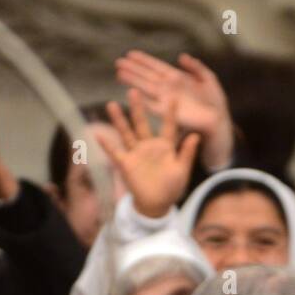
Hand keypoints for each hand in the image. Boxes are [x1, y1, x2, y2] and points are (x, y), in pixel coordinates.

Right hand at [95, 90, 200, 218]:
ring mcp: (136, 154)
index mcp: (165, 146)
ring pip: (126, 133)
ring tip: (111, 104)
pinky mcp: (126, 164)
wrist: (157, 204)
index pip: (168, 126)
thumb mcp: (182, 170)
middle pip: (142, 123)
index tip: (172, 96)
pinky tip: (97, 134)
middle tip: (133, 90)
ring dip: (119, 120)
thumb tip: (196, 135)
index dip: (170, 112)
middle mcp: (149, 146)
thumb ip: (187, 152)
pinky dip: (106, 144)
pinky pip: (115, 152)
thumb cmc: (172, 187)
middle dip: (138, 108)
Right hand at [115, 51, 232, 170]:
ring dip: (133, 81)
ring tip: (119, 73)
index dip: (144, 60)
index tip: (130, 53)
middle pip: (147, 75)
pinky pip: (151, 105)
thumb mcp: (208, 78)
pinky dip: (142, 99)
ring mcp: (166, 99)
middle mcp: (168, 87)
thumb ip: (196, 67)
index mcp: (177, 78)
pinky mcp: (167, 112)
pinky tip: (132, 93)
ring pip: (146, 87)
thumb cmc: (214, 100)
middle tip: (118, 62)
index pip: (157, 66)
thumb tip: (181, 57)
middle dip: (133, 69)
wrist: (217, 119)